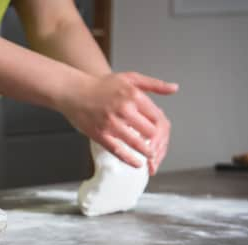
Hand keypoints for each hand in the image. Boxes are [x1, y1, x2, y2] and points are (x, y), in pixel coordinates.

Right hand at [60, 72, 178, 174]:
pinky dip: (129, 159)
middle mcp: (124, 109)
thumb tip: (174, 88)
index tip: (162, 135)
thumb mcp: (130, 78)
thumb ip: (154, 84)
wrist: (73, 91)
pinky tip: (136, 163)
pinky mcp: (100, 133)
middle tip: (158, 148)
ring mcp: (111, 123)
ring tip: (151, 156)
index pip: (158, 117)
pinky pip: (118, 150)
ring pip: (137, 143)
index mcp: (134, 96)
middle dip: (156, 143)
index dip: (163, 130)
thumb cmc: (100, 85)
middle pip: (150, 132)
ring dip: (147, 152)